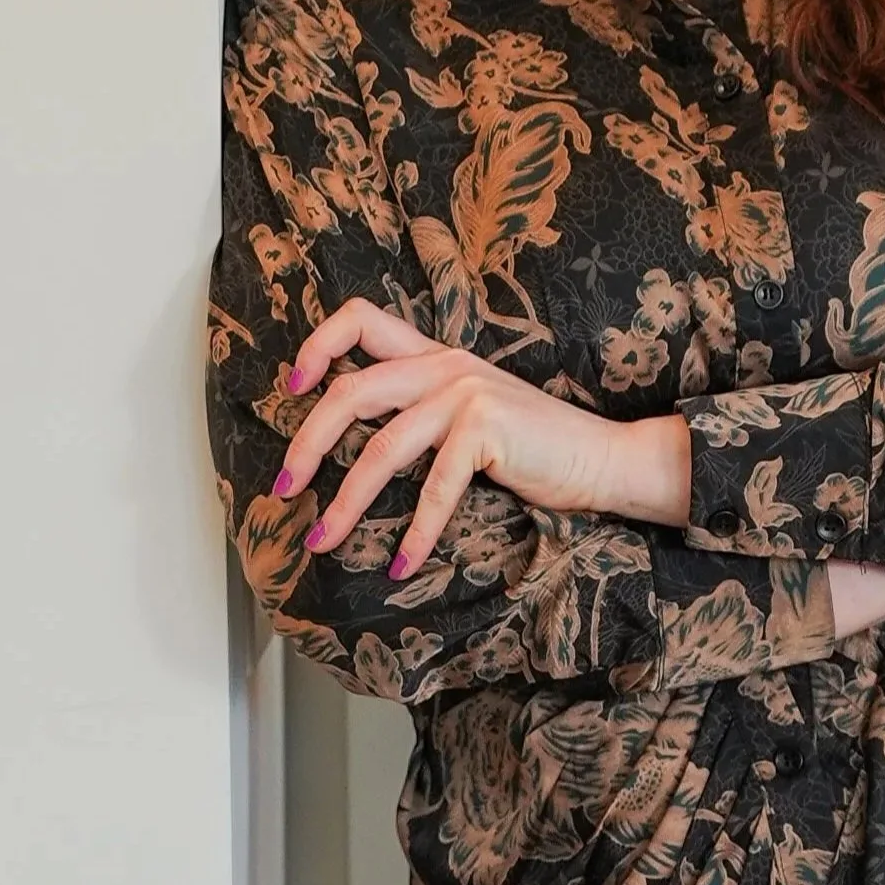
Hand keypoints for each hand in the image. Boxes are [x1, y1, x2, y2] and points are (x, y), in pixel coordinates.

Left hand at [273, 298, 688, 573]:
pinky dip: (415, 533)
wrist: (600, 457)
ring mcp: (466, 393)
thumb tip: (353, 448)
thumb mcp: (469, 413)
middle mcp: (445, 365)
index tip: (292, 385)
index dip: (318, 345)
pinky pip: (434, 489)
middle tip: (284, 488)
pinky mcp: (487, 428)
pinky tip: (402, 565)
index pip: (362, 319)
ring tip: (322, 539)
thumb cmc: (532, 446)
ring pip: (381, 447)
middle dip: (307, 442)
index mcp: (435, 355)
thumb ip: (420, 410)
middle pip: (351, 391)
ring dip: (345, 501)